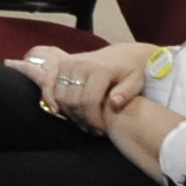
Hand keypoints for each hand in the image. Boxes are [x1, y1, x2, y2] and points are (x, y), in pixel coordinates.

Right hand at [17, 41, 153, 133]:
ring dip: (68, 113)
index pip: (89, 101)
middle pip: (72, 100)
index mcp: (100, 69)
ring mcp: (68, 63)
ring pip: (60, 96)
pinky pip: (49, 85)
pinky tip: (59, 111)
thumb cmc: (131, 71)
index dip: (93, 119)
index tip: (101, 130)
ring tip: (82, 122)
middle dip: (81, 119)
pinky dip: (50, 99)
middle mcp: (81, 64)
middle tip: (92, 129)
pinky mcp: (61, 64)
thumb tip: (114, 103)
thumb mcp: (136, 82)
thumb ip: (127, 93)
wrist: (122, 55)